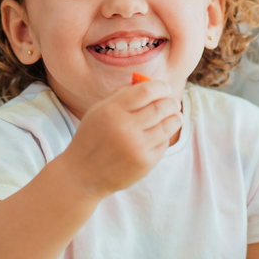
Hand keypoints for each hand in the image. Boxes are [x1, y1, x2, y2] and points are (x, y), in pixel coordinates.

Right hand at [62, 79, 182, 198]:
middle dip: (172, 102)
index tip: (165, 88)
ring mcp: (136, 147)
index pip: (147, 91)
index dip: (161, 87)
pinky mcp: (145, 163)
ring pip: (168, 125)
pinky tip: (159, 135)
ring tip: (176, 116)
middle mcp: (125, 128)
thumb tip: (151, 84)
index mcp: (112, 110)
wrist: (82, 175)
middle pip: (161, 107)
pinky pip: (163, 144)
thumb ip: (122, 95)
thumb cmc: (92, 137)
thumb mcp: (98, 111)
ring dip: (175, 118)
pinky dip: (164, 137)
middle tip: (174, 103)